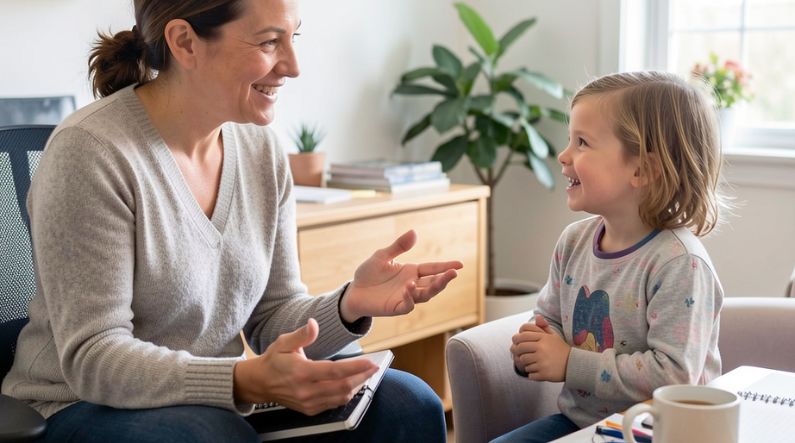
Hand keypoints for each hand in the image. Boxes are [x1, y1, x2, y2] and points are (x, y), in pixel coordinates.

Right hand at [233, 319, 377, 414]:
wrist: (259, 383)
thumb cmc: (274, 360)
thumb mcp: (284, 342)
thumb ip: (302, 334)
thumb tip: (314, 323)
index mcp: (301, 372)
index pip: (335, 371)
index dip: (355, 367)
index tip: (371, 362)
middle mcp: (306, 390)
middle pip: (342, 386)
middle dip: (362, 377)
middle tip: (374, 367)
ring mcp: (308, 402)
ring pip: (340, 397)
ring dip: (356, 386)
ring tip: (366, 375)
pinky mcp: (309, 409)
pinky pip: (333, 404)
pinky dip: (346, 395)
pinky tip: (351, 385)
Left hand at [340, 230, 462, 320]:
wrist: (354, 291)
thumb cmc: (368, 273)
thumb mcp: (382, 256)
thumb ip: (398, 246)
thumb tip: (414, 232)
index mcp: (412, 271)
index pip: (432, 268)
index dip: (446, 267)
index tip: (460, 264)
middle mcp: (412, 284)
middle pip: (433, 283)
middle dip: (444, 279)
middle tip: (454, 272)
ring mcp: (405, 297)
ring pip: (425, 295)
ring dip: (431, 288)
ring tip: (437, 280)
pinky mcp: (396, 307)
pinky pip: (408, 304)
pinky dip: (411, 297)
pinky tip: (410, 287)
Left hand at [510, 314, 569, 381]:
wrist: (574, 365)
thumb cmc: (561, 350)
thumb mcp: (554, 336)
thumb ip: (544, 326)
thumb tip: (537, 316)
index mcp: (543, 338)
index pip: (522, 336)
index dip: (516, 339)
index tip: (515, 342)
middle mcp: (542, 349)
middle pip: (519, 348)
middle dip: (517, 351)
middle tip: (518, 353)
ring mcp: (542, 361)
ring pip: (523, 362)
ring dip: (526, 363)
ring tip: (533, 362)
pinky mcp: (544, 373)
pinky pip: (530, 374)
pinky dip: (532, 374)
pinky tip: (539, 371)